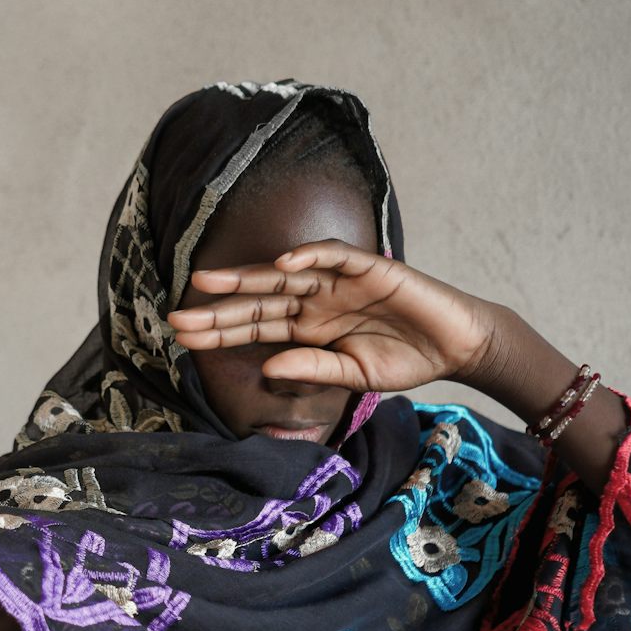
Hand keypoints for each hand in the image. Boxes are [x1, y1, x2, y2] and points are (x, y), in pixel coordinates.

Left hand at [167, 240, 503, 392]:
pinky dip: (310, 254)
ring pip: (284, 274)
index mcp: (308, 328)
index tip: (181, 338)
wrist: (455, 346)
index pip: (255, 327)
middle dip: (218, 308)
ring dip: (247, 276)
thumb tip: (267, 369)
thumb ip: (312, 369)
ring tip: (208, 282)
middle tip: (175, 317)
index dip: (220, 331)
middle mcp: (315, 301)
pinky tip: (283, 259)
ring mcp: (338, 282)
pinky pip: (335, 255)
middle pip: (258, 301)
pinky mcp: (369, 267)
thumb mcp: (352, 375)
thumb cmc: (404, 358)